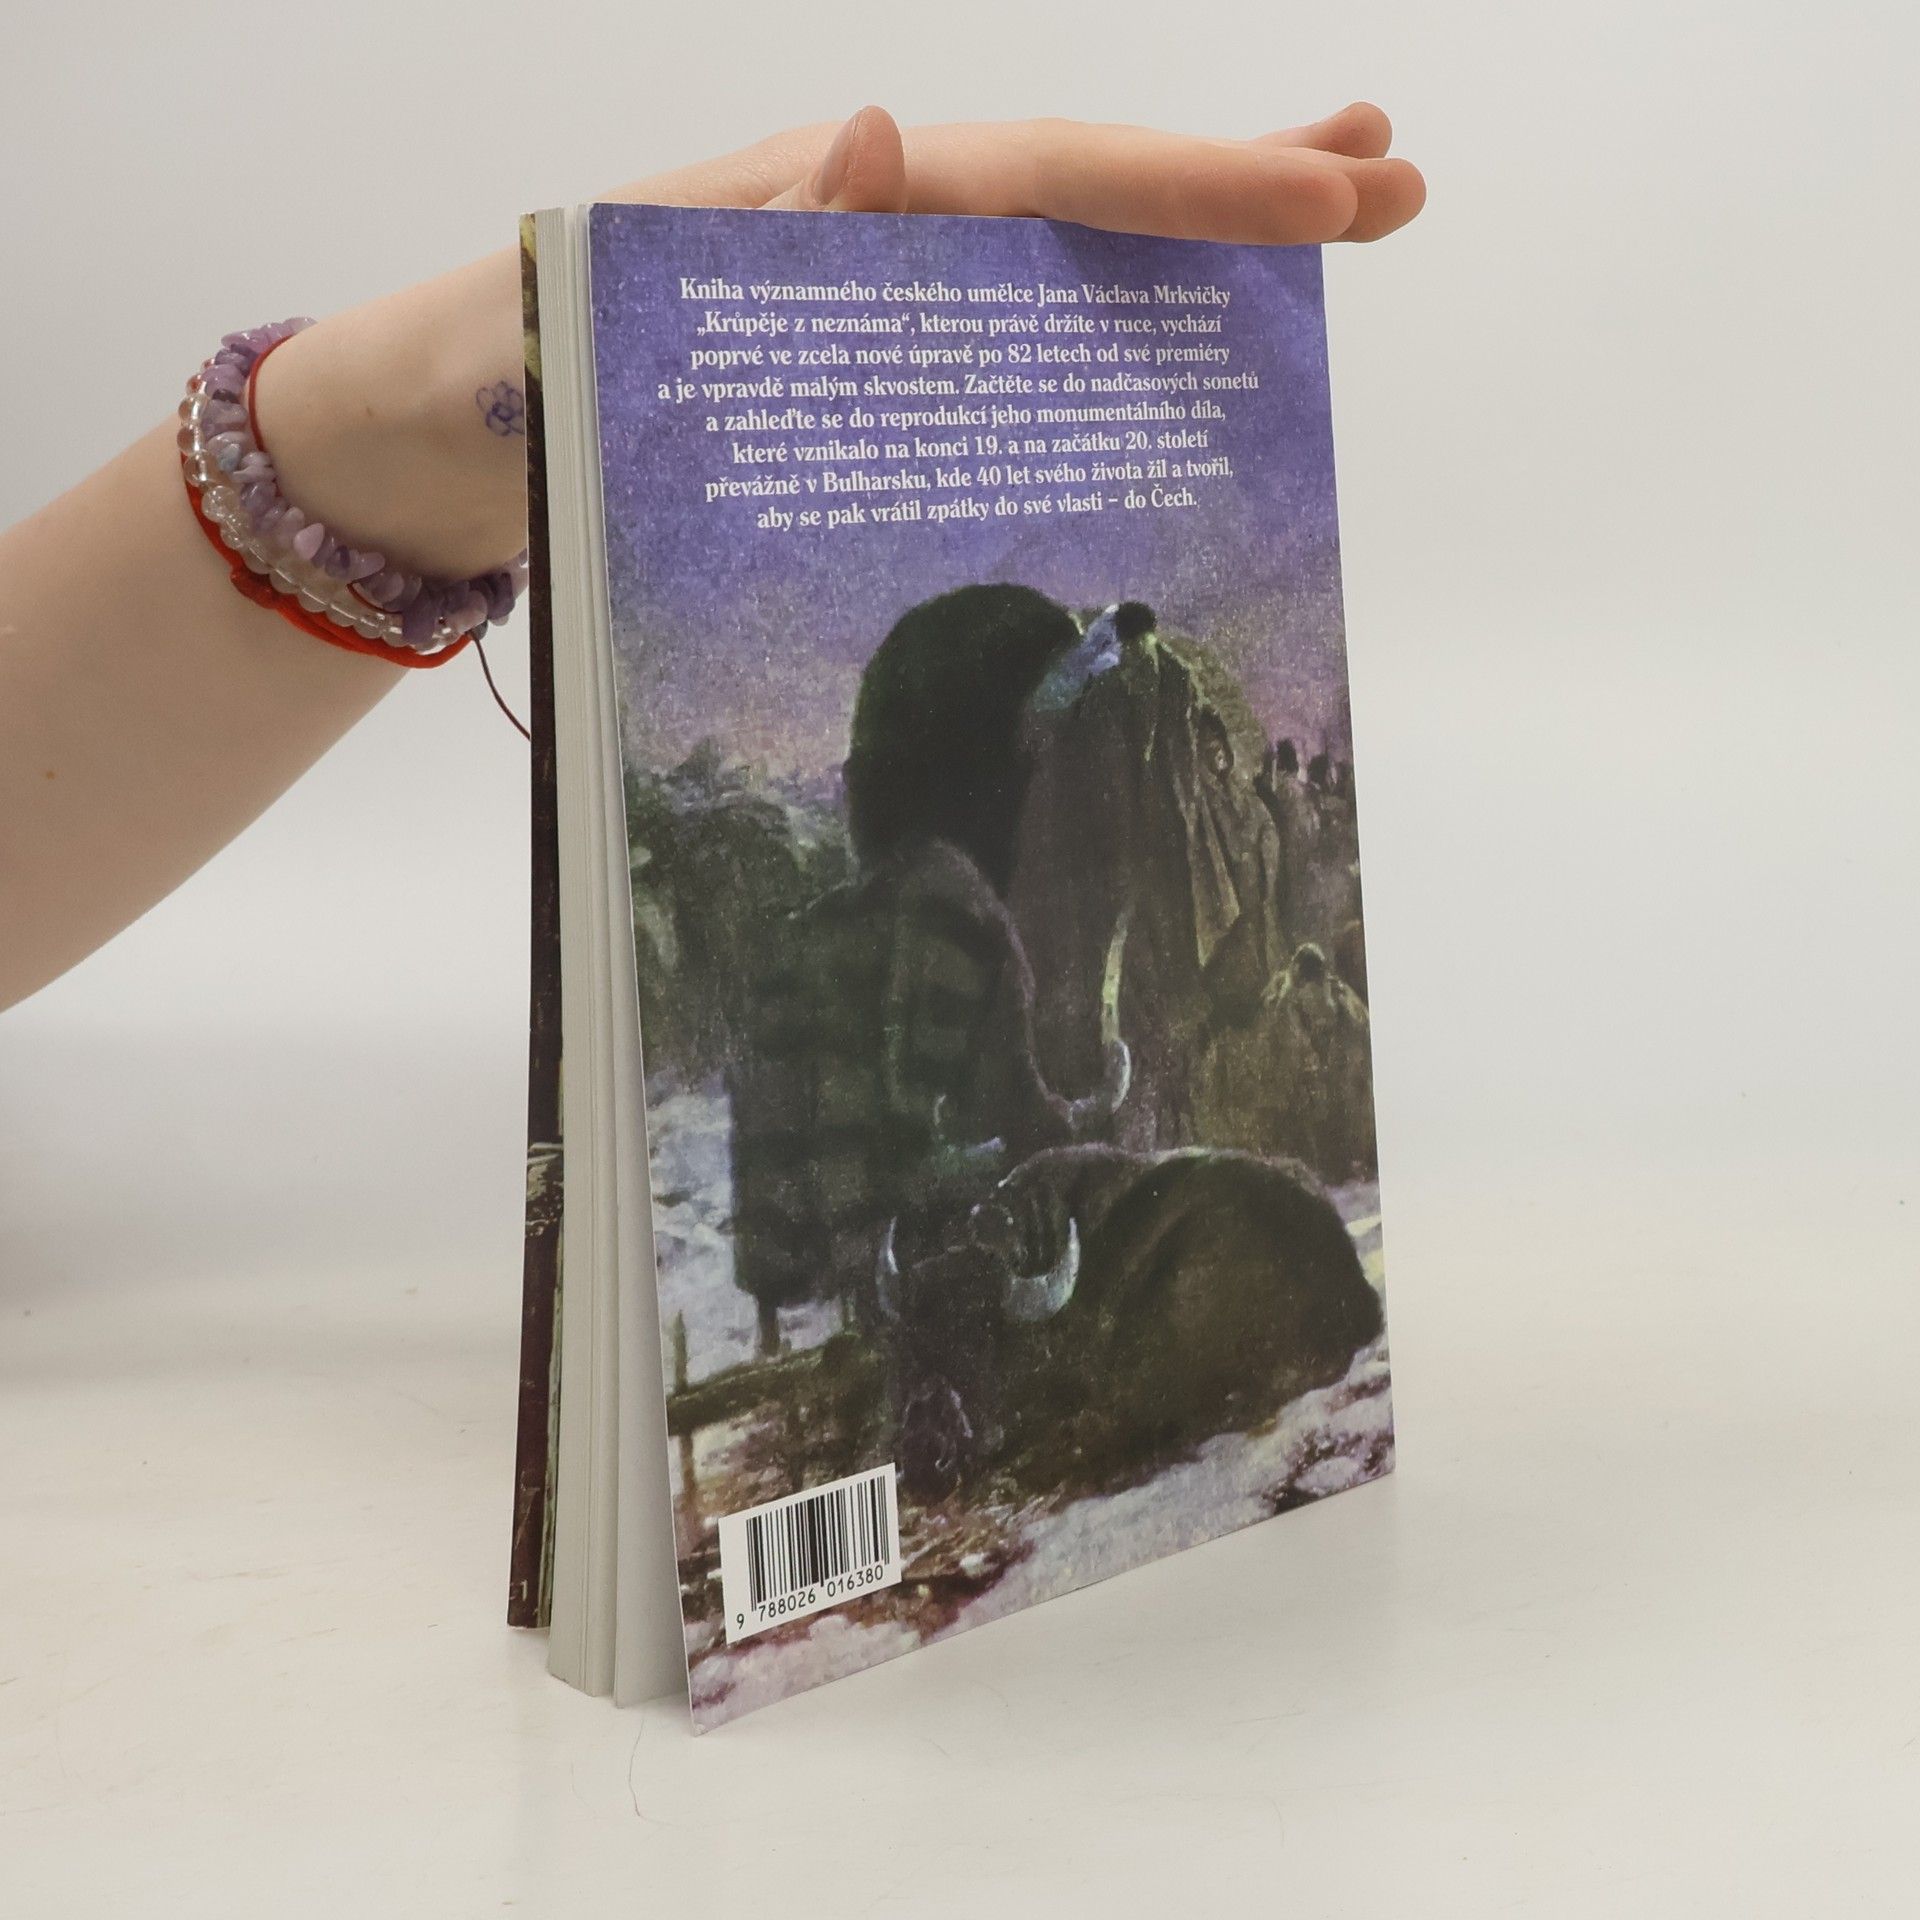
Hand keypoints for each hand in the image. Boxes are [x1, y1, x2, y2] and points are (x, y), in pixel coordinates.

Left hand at [261, 109, 1423, 580]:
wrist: (418, 456)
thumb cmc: (484, 373)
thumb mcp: (579, 302)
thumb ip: (718, 239)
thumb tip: (870, 143)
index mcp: (822, 202)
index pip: (1036, 172)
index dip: (1186, 180)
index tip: (1327, 189)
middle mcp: (863, 240)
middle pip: (1078, 196)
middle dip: (1235, 188)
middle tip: (1390, 181)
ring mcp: (864, 318)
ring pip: (1049, 272)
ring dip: (1184, 260)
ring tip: (1323, 238)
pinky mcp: (850, 398)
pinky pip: (993, 367)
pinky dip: (1087, 358)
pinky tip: (1158, 373)